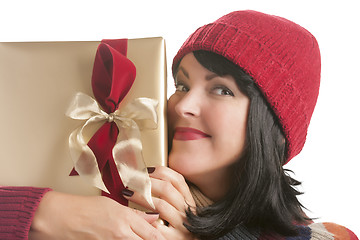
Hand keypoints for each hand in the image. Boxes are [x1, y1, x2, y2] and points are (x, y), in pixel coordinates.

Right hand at [29, 191, 164, 239]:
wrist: (62, 218)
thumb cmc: (85, 208)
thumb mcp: (113, 205)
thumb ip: (136, 214)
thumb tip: (153, 218)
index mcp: (126, 219)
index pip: (153, 234)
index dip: (160, 237)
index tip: (162, 236)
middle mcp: (121, 234)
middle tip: (152, 238)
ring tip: (136, 237)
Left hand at [123, 166, 196, 239]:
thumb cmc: (177, 224)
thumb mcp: (178, 206)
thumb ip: (168, 193)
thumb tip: (148, 175)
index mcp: (188, 199)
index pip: (177, 179)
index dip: (161, 171)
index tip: (146, 170)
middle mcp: (187, 210)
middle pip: (167, 189)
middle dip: (147, 182)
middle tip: (132, 180)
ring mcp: (182, 224)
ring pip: (160, 205)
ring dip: (141, 197)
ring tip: (128, 193)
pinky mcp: (174, 237)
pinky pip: (157, 225)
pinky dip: (146, 219)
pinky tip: (136, 215)